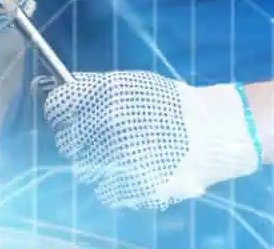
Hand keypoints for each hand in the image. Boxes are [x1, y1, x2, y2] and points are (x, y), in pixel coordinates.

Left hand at [43, 71, 261, 209]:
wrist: (214, 132)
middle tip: (95, 135)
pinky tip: (129, 171)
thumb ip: (97, 86)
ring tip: (120, 153)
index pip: (61, 105)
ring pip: (85, 166)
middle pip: (68, 140)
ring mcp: (122, 159)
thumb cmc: (172, 104)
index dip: (59, 109)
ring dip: (95, 160)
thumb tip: (67, 86)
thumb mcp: (135, 84)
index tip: (62, 112)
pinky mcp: (133, 187)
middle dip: (78, 137)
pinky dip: (112, 182)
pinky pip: (105, 190)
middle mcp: (110, 127)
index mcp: (110, 98)